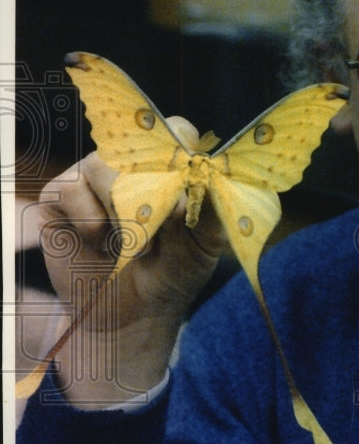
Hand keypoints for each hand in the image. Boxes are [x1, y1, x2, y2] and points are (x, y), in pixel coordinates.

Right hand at [31, 117, 224, 405]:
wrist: (134, 313)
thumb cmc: (175, 269)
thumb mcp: (205, 243)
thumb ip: (212, 210)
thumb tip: (210, 178)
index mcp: (173, 163)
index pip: (178, 130)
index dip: (181, 153)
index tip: (185, 185)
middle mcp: (132, 159)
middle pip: (139, 147)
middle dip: (152, 193)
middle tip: (160, 229)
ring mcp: (94, 172)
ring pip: (103, 166)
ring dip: (122, 213)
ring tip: (133, 241)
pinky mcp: (61, 192)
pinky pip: (72, 189)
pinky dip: (91, 223)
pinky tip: (100, 242)